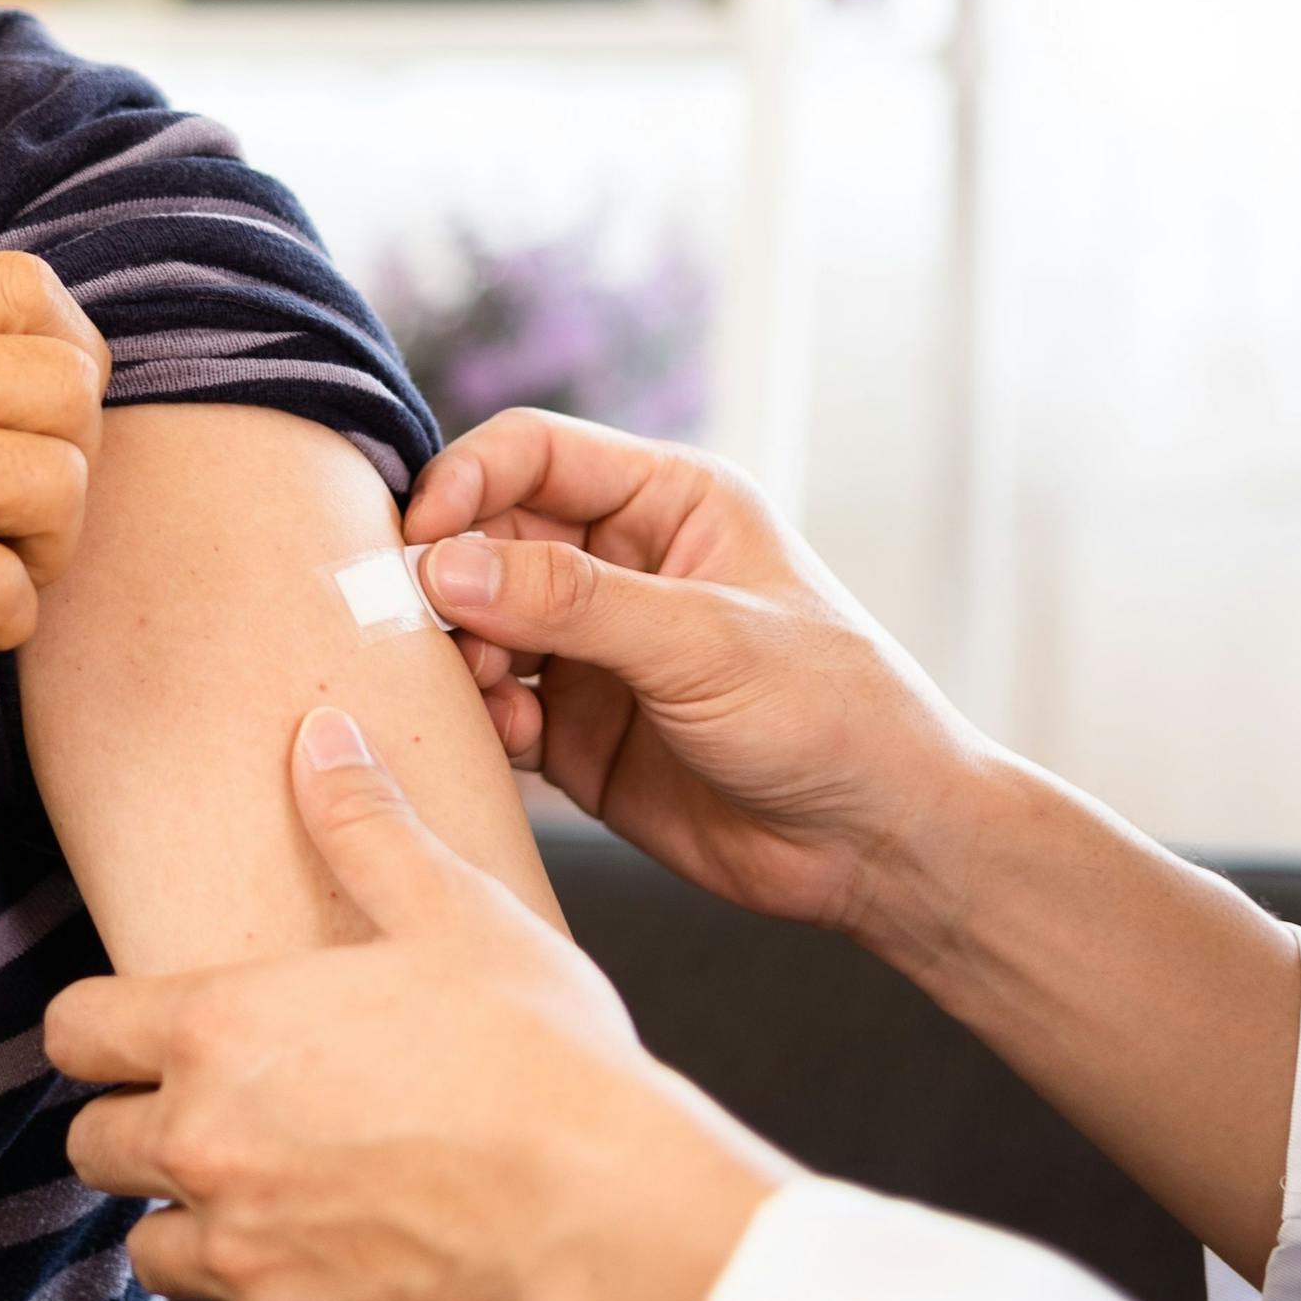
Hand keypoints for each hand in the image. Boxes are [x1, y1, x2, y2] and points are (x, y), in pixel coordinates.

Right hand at [0, 195, 109, 691]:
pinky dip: (2, 619)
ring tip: (0, 566)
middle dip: (74, 455)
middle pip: (66, 388)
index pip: (28, 289)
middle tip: (28, 506)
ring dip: (49, 544)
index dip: (69, 354)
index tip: (41, 416)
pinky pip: (1, 586)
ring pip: (54, 485)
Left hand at [50, 710, 785, 1300]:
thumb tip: (322, 741)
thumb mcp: (455, 914)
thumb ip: (366, 826)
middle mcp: (210, 1147)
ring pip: (152, 1249)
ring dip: (193, 1222)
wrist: (611, 1221)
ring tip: (267, 1195)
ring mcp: (247, 1259)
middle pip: (93, 1144)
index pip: (74, 1030)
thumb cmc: (543, 1066)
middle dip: (140, 1125)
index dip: (96, 1027)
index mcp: (224, 1031)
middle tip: (214, 1111)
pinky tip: (315, 1273)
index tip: (133, 1031)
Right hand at [403, 410, 994, 959]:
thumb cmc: (834, 714)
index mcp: (668, 501)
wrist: (881, 848)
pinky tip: (509, 739)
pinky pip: (496, 705)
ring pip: (479, 623)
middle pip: (489, 536)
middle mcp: (622, 563)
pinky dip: (482, 717)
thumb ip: (572, 600)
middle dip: (449, 578)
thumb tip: (444, 566)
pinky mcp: (579, 731)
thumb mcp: (705, 641)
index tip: (418, 541)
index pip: (533, 453)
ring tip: (486, 692)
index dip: (465, 484)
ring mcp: (596, 649)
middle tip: (421, 628)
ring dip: (460, 653)